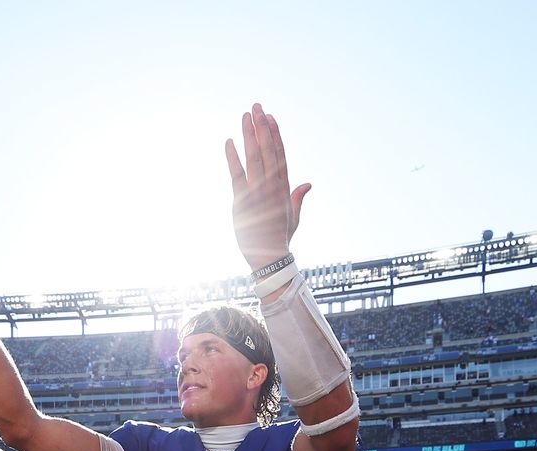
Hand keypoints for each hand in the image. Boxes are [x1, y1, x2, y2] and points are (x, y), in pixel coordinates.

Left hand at [225, 103, 310, 271]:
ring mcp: (258, 192)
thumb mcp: (293, 216)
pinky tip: (229, 140)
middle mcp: (272, 186)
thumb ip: (298, 197)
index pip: (280, 154)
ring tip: (245, 115)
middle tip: (256, 106)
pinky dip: (232, 157)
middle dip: (262, 127)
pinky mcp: (243, 201)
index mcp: (283, 187)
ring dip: (250, 134)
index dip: (275, 135)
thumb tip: (308, 184)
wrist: (270, 257)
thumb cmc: (280, 238)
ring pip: (254, 157)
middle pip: (268, 150)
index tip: (270, 117)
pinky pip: (237, 175)